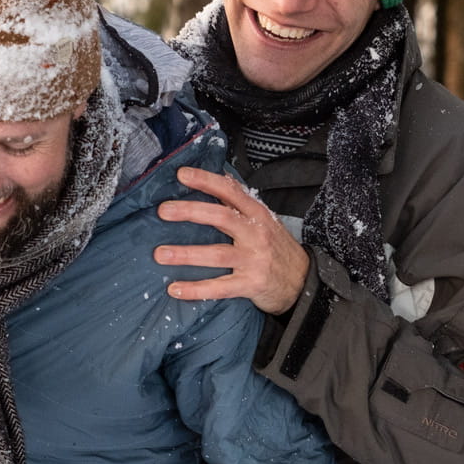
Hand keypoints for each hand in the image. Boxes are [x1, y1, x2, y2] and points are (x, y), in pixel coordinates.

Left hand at [155, 166, 309, 314]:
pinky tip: (175, 289)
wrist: (304, 282)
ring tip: (160, 254)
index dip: (206, 180)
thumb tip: (221, 176)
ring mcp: (254, 260)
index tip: (181, 175)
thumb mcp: (264, 221)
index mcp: (257, 214)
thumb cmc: (277, 248)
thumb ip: (241, 202)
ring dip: (186, 254)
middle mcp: (256, 234)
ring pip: (217, 254)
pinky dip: (196, 289)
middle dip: (190, 212)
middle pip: (221, 217)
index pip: (230, 191)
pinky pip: (220, 287)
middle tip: (163, 210)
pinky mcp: (251, 284)